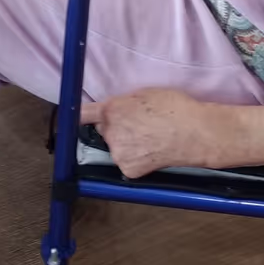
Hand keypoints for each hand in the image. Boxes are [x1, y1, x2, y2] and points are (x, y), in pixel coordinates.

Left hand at [81, 90, 263, 176]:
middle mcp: (110, 133)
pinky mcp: (129, 170)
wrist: (195, 132)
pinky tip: (152, 151)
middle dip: (115, 128)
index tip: (68, 118)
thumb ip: (122, 103)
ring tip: (150, 138)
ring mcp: (119, 154)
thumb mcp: (144, 94)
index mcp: (111, 110)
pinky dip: (136, 159)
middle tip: (139, 125)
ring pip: (116, 147)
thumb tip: (113, 109)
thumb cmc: (175, 107)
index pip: (81, 114)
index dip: (75, 115)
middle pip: (104, 130)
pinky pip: (126, 163)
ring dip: (126, 144)